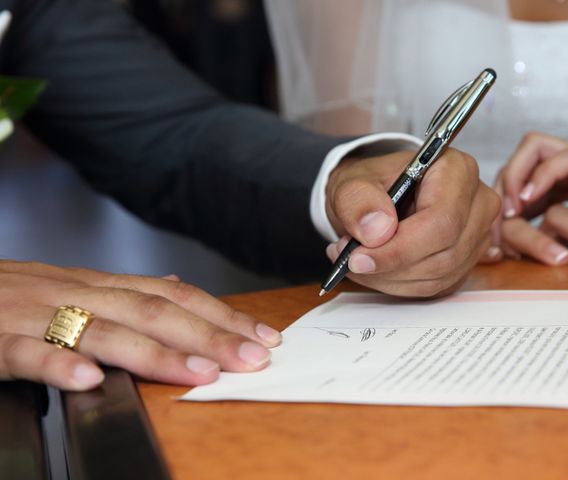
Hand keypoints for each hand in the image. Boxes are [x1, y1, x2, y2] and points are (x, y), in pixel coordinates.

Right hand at [0, 261, 281, 390]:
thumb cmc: (13, 295)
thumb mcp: (76, 286)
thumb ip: (124, 291)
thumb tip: (174, 285)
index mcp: (100, 285)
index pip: (174, 295)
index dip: (221, 315)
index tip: (263, 336)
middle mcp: (78, 294)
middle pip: (153, 311)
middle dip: (209, 335)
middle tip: (253, 357)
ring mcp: (37, 316)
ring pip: (104, 331)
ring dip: (156, 353)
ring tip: (201, 373)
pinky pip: (30, 354)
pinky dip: (61, 366)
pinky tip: (92, 382)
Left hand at [324, 149, 500, 296]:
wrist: (374, 199)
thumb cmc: (370, 187)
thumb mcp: (351, 183)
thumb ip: (358, 201)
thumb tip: (376, 232)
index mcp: (457, 170)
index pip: (440, 221)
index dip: (399, 249)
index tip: (358, 259)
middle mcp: (476, 202)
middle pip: (444, 254)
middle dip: (391, 266)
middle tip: (350, 260)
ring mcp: (477, 234)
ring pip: (440, 275)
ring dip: (392, 278)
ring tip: (357, 261)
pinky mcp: (467, 261)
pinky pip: (437, 286)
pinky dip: (400, 285)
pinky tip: (376, 269)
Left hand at [495, 132, 567, 264]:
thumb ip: (539, 240)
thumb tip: (498, 252)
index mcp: (561, 188)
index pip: (515, 176)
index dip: (497, 198)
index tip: (491, 229)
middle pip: (519, 158)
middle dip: (500, 185)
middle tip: (497, 218)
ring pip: (534, 147)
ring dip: (515, 175)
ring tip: (512, 208)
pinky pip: (563, 158)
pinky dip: (539, 177)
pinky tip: (528, 202)